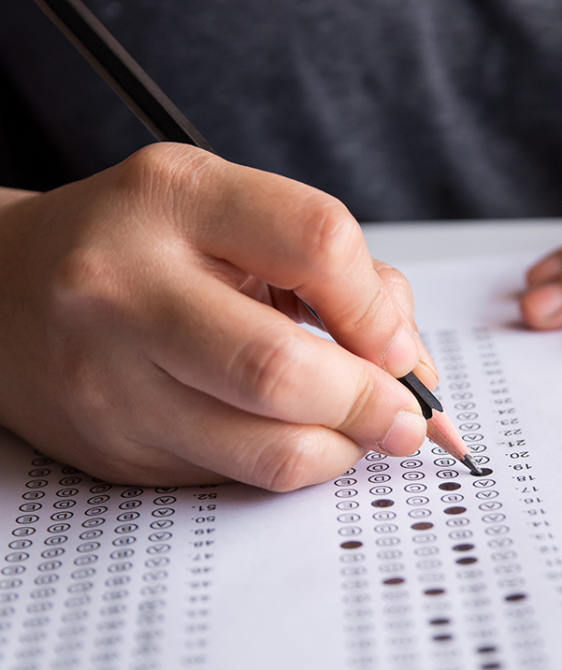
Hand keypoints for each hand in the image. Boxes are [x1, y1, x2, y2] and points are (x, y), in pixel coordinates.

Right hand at [0, 143, 434, 490]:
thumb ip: (332, 271)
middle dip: (371, 404)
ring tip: (359, 427)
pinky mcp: (117, 450)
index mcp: (178, 199)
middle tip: (405, 415)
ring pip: (267, 450)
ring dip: (344, 448)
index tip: (399, 345)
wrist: (6, 288)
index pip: (317, 243)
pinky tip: (294, 432)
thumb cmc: (140, 242)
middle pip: (283, 370)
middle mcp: (129, 288)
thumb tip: (408, 361)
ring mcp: (113, 379)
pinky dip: (292, 463)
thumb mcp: (231, 213)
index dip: (380, 308)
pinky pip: (238, 476)